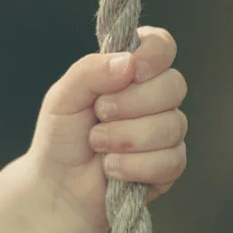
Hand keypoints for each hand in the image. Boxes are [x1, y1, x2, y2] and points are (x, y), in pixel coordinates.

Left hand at [27, 27, 186, 230]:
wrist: (58, 186)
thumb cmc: (61, 136)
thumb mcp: (63, 97)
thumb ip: (90, 72)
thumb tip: (128, 62)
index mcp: (129, 72)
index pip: (161, 46)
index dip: (154, 55)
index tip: (133, 71)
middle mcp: (153, 97)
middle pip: (174, 85)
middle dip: (131, 103)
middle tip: (99, 114)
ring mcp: (166, 131)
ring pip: (172, 125)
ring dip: (125, 138)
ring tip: (98, 144)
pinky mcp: (170, 165)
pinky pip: (171, 160)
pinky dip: (134, 166)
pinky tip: (112, 168)